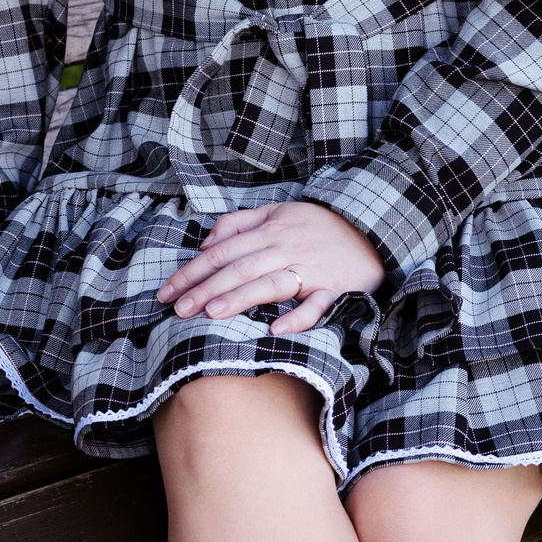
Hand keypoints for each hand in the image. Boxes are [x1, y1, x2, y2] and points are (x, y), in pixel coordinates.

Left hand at [155, 201, 381, 335]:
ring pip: (271, 283)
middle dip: (206, 288)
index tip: (167, 291)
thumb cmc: (320, 225)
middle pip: (239, 267)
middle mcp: (288, 247)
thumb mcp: (279, 212)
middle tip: (178, 309)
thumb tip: (206, 241)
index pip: (223, 251)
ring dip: (240, 298)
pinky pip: (317, 305)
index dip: (193, 271)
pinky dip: (298, 317)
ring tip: (211, 313)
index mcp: (272, 229)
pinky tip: (276, 329)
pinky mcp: (336, 289)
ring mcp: (312, 269)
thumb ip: (241, 223)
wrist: (374, 228)